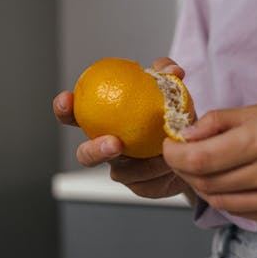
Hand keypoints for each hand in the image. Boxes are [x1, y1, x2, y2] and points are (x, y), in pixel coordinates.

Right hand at [53, 57, 191, 198]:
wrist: (192, 145)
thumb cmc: (171, 114)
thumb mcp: (170, 89)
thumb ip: (166, 73)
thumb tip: (172, 70)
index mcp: (104, 120)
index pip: (75, 115)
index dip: (64, 109)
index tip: (67, 99)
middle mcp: (107, 146)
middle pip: (85, 155)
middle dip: (93, 151)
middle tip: (114, 142)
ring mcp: (122, 169)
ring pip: (121, 174)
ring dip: (143, 165)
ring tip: (163, 153)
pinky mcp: (140, 186)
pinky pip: (145, 185)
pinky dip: (160, 174)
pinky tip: (171, 166)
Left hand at [163, 98, 256, 221]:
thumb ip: (220, 122)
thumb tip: (185, 135)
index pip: (200, 157)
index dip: (174, 154)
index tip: (168, 145)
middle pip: (205, 181)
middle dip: (183, 168)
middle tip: (180, 154)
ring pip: (218, 200)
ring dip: (199, 184)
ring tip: (199, 167)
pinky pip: (238, 210)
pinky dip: (222, 197)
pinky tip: (223, 181)